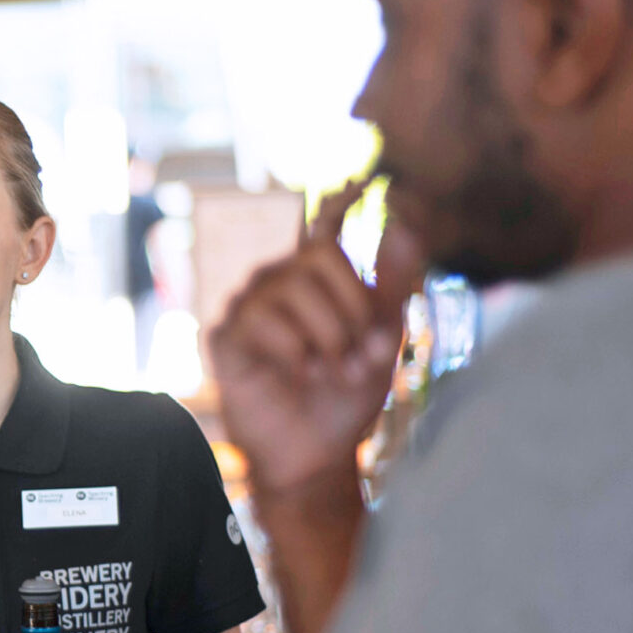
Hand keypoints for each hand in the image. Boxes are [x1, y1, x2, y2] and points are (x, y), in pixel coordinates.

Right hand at [207, 179, 425, 494]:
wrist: (315, 452)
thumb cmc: (345, 395)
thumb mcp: (382, 335)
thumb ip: (393, 281)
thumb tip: (406, 219)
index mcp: (315, 280)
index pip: (324, 227)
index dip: (341, 201)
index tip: (370, 179)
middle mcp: (278, 284)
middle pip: (319, 258)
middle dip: (351, 309)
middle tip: (358, 354)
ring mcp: (249, 307)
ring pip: (293, 289)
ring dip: (327, 335)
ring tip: (332, 370)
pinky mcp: (227, 337)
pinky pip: (262, 320)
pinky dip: (293, 350)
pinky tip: (299, 373)